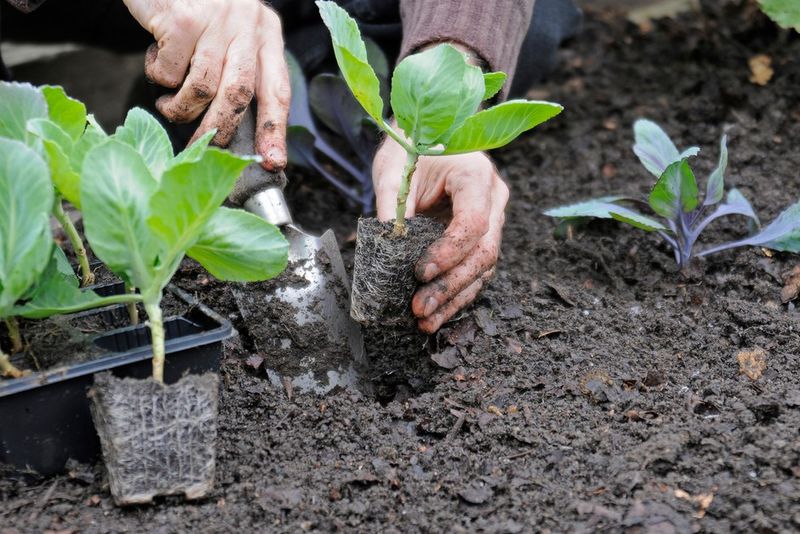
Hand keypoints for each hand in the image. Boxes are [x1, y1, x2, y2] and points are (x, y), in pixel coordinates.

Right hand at [123, 0, 289, 169]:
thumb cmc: (198, 10)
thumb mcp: (231, 33)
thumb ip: (240, 70)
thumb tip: (236, 129)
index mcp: (267, 33)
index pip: (277, 89)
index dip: (274, 129)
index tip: (272, 161)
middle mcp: (247, 25)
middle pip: (239, 95)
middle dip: (221, 129)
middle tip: (204, 147)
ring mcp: (214, 21)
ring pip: (202, 88)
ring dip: (181, 108)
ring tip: (169, 105)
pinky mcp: (181, 20)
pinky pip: (169, 72)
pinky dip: (159, 77)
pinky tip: (157, 61)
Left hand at [373, 138, 508, 333]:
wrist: (422, 137)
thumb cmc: (409, 149)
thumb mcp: (395, 172)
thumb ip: (392, 209)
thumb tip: (386, 251)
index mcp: (477, 176)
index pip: (473, 223)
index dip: (449, 252)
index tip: (419, 272)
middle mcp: (494, 199)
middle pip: (483, 252)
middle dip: (451, 285)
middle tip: (419, 308)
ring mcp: (492, 219)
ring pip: (483, 268)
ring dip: (454, 298)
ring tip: (426, 321)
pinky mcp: (480, 236)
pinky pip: (474, 270)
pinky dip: (455, 293)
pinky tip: (436, 313)